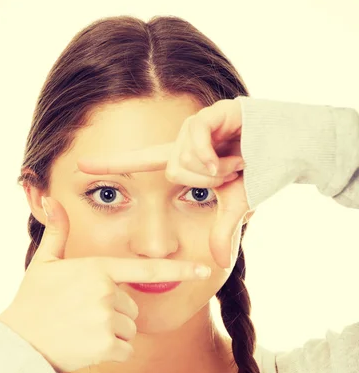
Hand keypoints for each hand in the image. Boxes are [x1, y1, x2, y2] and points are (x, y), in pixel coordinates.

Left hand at [77, 98, 249, 268]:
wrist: (293, 150)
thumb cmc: (264, 174)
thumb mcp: (235, 208)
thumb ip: (221, 231)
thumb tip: (218, 261)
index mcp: (186, 159)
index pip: (141, 162)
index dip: (112, 163)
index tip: (79, 165)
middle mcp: (186, 140)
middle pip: (170, 170)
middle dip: (202, 182)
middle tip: (230, 174)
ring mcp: (199, 124)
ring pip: (180, 159)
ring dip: (212, 171)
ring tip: (238, 162)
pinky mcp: (214, 111)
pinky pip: (195, 139)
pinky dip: (214, 156)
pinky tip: (234, 156)